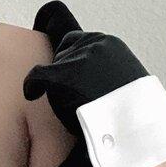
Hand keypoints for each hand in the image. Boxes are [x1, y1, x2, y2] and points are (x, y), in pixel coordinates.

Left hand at [22, 0, 148, 136]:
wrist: (134, 127)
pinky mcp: (64, 75)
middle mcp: (94, 46)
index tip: (65, 70)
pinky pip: (37, 76)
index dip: (68, 57)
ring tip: (65, 102)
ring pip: (53, 66)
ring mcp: (79, 59)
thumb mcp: (125, 83)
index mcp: (112, 46)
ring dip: (54, 82)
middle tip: (65, 91)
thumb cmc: (131, 114)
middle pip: (63, 50)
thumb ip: (108, 74)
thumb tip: (95, 82)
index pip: (78, 39)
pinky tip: (32, 93)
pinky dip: (33, 85)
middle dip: (61, 68)